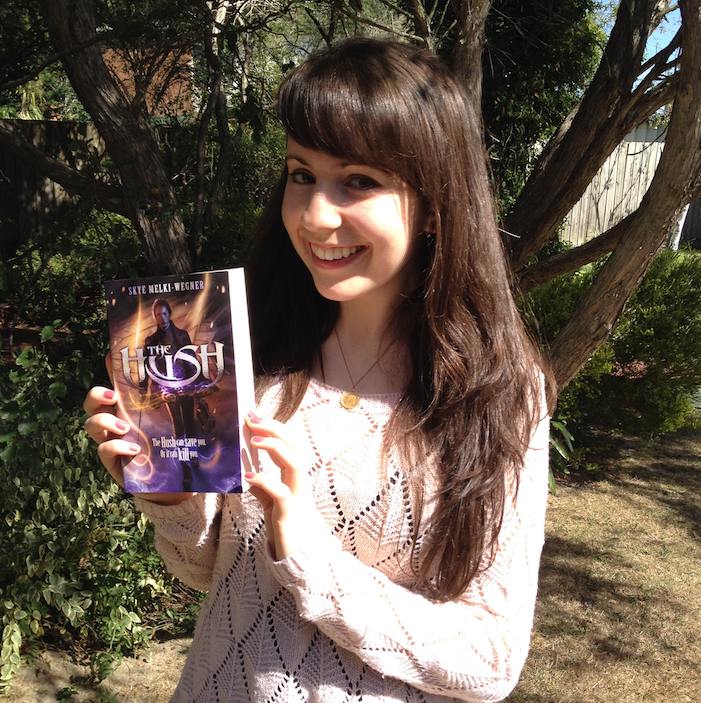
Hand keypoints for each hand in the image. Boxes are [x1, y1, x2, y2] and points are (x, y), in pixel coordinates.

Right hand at [82, 356, 193, 504]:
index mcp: (134, 405)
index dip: (110, 367)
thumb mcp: (185, 421)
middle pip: (93, 401)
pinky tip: (134, 450)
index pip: (117, 382)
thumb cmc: (181, 446)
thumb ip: (190, 404)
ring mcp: (113, 439)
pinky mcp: (113, 461)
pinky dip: (115, 448)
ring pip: (91, 424)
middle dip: (97, 394)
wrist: (178, 482)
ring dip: (104, 421)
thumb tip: (215, 380)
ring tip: (124, 426)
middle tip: (114, 396)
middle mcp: (118, 419)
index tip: (111, 354)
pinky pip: (104, 450)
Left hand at [244, 412, 320, 559]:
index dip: (273, 426)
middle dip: (275, 429)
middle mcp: (300, 482)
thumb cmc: (284, 523)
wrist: (298, 555)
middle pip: (295, 446)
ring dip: (275, 448)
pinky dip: (265, 481)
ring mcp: (297, 496)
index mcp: (294, 475)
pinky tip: (248, 476)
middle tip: (252, 418)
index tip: (253, 413)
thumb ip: (261, 483)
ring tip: (254, 439)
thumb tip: (244, 466)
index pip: (289, 443)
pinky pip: (281, 494)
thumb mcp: (269, 499)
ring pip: (295, 464)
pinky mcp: (288, 514)